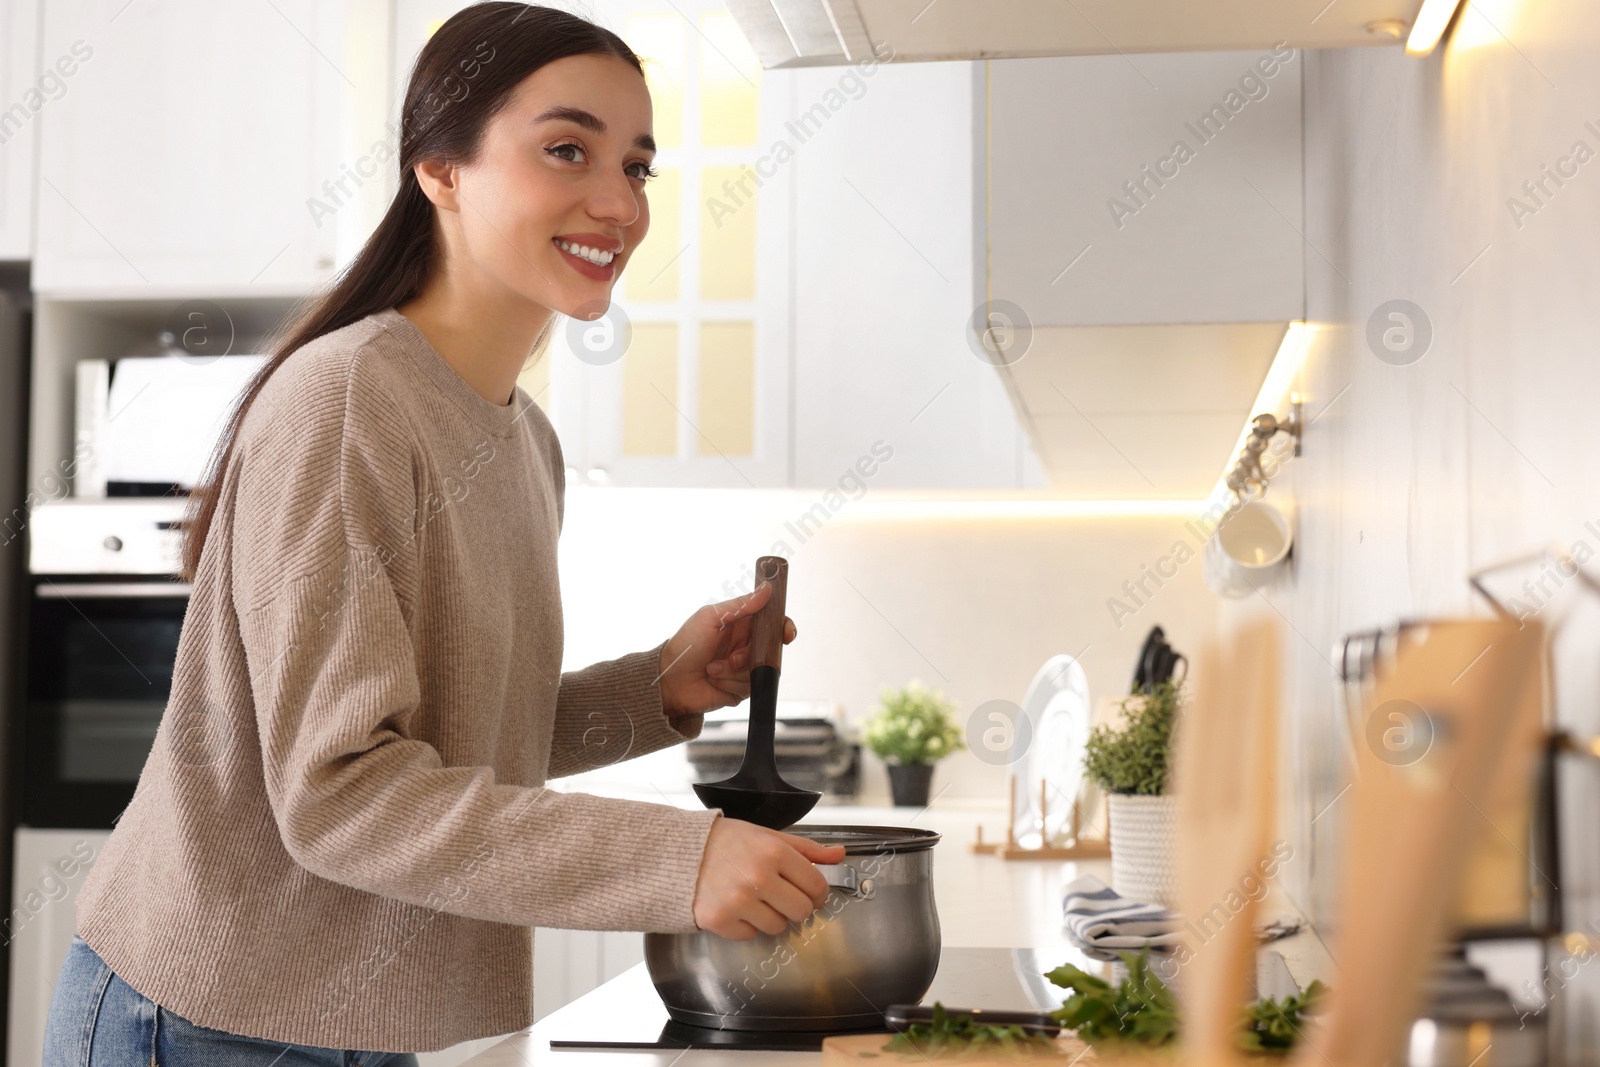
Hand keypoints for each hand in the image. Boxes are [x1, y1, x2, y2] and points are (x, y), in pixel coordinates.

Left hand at [657, 581, 796, 718]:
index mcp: (740, 624)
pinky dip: (732, 683)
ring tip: (714, 668)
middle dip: (752, 654)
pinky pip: (751, 686)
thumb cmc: (686, 645)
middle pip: (771, 648)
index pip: (772, 623)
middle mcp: (745, 645)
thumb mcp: (711, 617)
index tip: (786, 633)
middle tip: (734, 657)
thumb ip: (741, 604)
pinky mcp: (741, 688)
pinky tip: (715, 679)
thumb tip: (766, 589)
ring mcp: (744, 667)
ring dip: (736, 671)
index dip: (783, 627)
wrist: (670, 680)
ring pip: (761, 669)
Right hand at [691, 817, 847, 938]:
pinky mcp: (720, 920)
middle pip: (801, 911)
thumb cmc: (727, 842)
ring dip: (771, 916)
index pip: (816, 885)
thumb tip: (839, 855)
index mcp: (774, 852)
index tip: (812, 892)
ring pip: (778, 927)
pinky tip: (736, 906)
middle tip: (783, 896)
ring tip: (755, 898)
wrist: (679, 852)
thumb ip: (807, 849)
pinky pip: (750, 935)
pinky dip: (747, 925)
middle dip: (797, 906)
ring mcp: (738, 902)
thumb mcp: (768, 836)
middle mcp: (758, 878)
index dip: (818, 892)